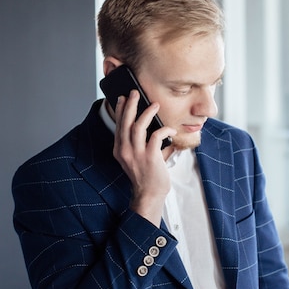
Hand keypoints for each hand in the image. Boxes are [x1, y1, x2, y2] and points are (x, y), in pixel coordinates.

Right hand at [112, 90, 175, 225]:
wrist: (149, 195)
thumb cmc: (146, 176)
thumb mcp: (137, 158)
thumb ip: (142, 143)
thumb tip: (155, 127)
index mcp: (120, 150)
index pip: (118, 125)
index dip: (120, 110)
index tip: (123, 98)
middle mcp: (125, 150)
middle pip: (125, 122)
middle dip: (130, 105)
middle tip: (135, 93)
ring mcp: (136, 154)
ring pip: (138, 126)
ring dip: (147, 113)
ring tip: (154, 105)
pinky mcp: (150, 157)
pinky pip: (156, 136)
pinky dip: (164, 129)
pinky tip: (170, 129)